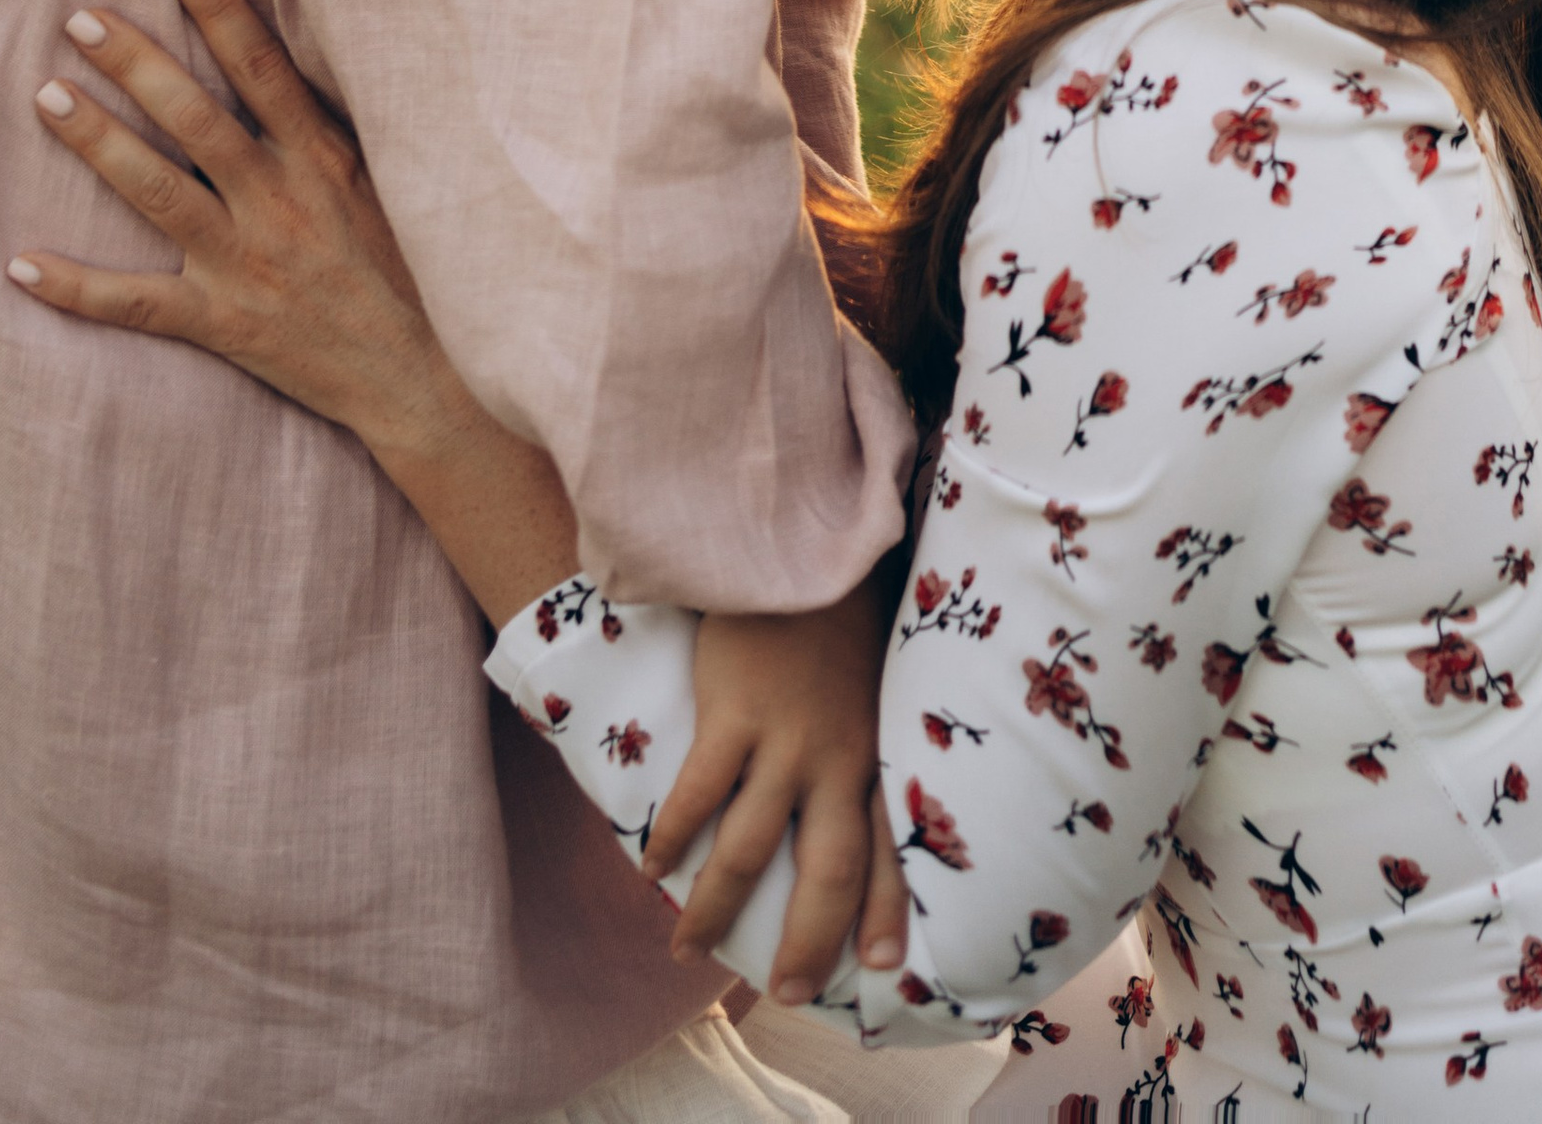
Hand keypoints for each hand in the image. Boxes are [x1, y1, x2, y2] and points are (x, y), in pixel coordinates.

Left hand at [14, 0, 579, 623]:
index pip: (266, 70)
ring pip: (159, 192)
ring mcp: (249, 264)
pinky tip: (22, 264)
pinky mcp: (225, 324)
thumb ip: (355, 126)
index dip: (222, 12)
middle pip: (196, 120)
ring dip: (99, 143)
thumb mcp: (404, 182)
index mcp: (330, 160)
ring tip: (49, 96)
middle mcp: (283, 203)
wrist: (434, 377)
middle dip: (137, 64)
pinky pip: (137, 304)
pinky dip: (76, 287)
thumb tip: (321, 57)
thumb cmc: (425, 269)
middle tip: (83, 19)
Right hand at [642, 583, 909, 997]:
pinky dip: (674, 840)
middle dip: (807, 941)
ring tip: (688, 951)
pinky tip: (651, 871)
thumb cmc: (836, 618)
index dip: (887, 912)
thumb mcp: (873, 686)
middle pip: (831, 872)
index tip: (885, 969)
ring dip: (716, 909)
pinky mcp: (733, 712)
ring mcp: (785, 737)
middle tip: (784, 993)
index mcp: (873, 751)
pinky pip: (699, 795)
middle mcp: (837, 756)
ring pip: (752, 850)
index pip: (890, 848)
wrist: (799, 548)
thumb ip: (863, 745)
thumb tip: (849, 801)